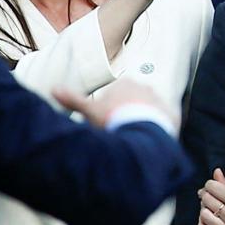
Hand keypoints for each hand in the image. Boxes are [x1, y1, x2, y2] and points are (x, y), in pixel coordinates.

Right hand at [52, 78, 178, 130]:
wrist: (140, 133)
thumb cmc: (114, 120)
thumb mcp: (90, 111)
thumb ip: (73, 100)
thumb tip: (53, 89)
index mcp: (125, 84)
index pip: (115, 95)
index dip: (108, 110)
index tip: (106, 122)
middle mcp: (145, 88)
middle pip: (131, 103)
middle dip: (125, 115)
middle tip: (118, 132)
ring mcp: (159, 100)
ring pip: (148, 111)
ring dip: (141, 122)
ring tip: (132, 138)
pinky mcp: (171, 114)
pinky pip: (164, 121)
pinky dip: (158, 129)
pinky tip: (149, 141)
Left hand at [197, 168, 224, 224]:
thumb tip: (216, 172)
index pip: (214, 187)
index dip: (210, 184)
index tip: (213, 185)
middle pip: (207, 200)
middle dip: (206, 195)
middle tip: (210, 194)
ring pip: (204, 216)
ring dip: (204, 209)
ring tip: (210, 206)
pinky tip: (207, 219)